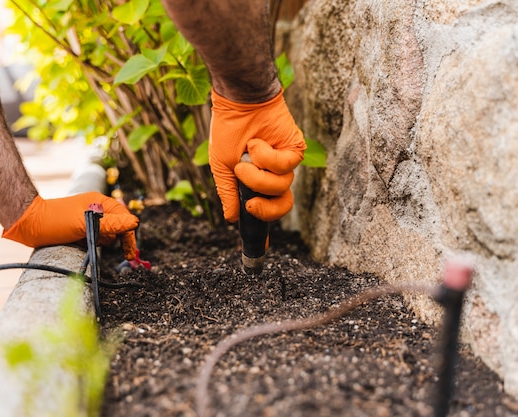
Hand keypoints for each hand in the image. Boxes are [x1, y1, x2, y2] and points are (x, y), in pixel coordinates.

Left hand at [2, 192, 138, 247]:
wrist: (27, 223)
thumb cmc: (55, 221)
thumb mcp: (85, 223)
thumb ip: (111, 224)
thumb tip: (135, 223)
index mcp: (100, 202)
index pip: (124, 218)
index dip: (129, 235)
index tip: (129, 253)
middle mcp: (96, 209)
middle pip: (118, 225)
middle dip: (120, 239)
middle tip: (125, 256)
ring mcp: (88, 218)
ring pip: (108, 232)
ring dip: (107, 241)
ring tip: (97, 246)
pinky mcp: (80, 227)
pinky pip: (96, 235)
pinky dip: (97, 242)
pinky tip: (90, 246)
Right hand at [209, 88, 306, 222]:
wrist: (237, 102)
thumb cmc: (228, 131)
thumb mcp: (222, 167)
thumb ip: (228, 193)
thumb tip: (232, 219)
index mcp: (258, 181)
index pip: (268, 207)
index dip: (266, 223)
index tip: (260, 246)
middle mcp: (274, 174)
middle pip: (282, 205)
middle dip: (265, 209)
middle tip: (250, 202)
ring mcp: (285, 162)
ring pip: (280, 186)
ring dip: (258, 175)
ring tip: (246, 156)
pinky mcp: (295, 148)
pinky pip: (285, 166)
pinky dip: (267, 157)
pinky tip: (257, 143)